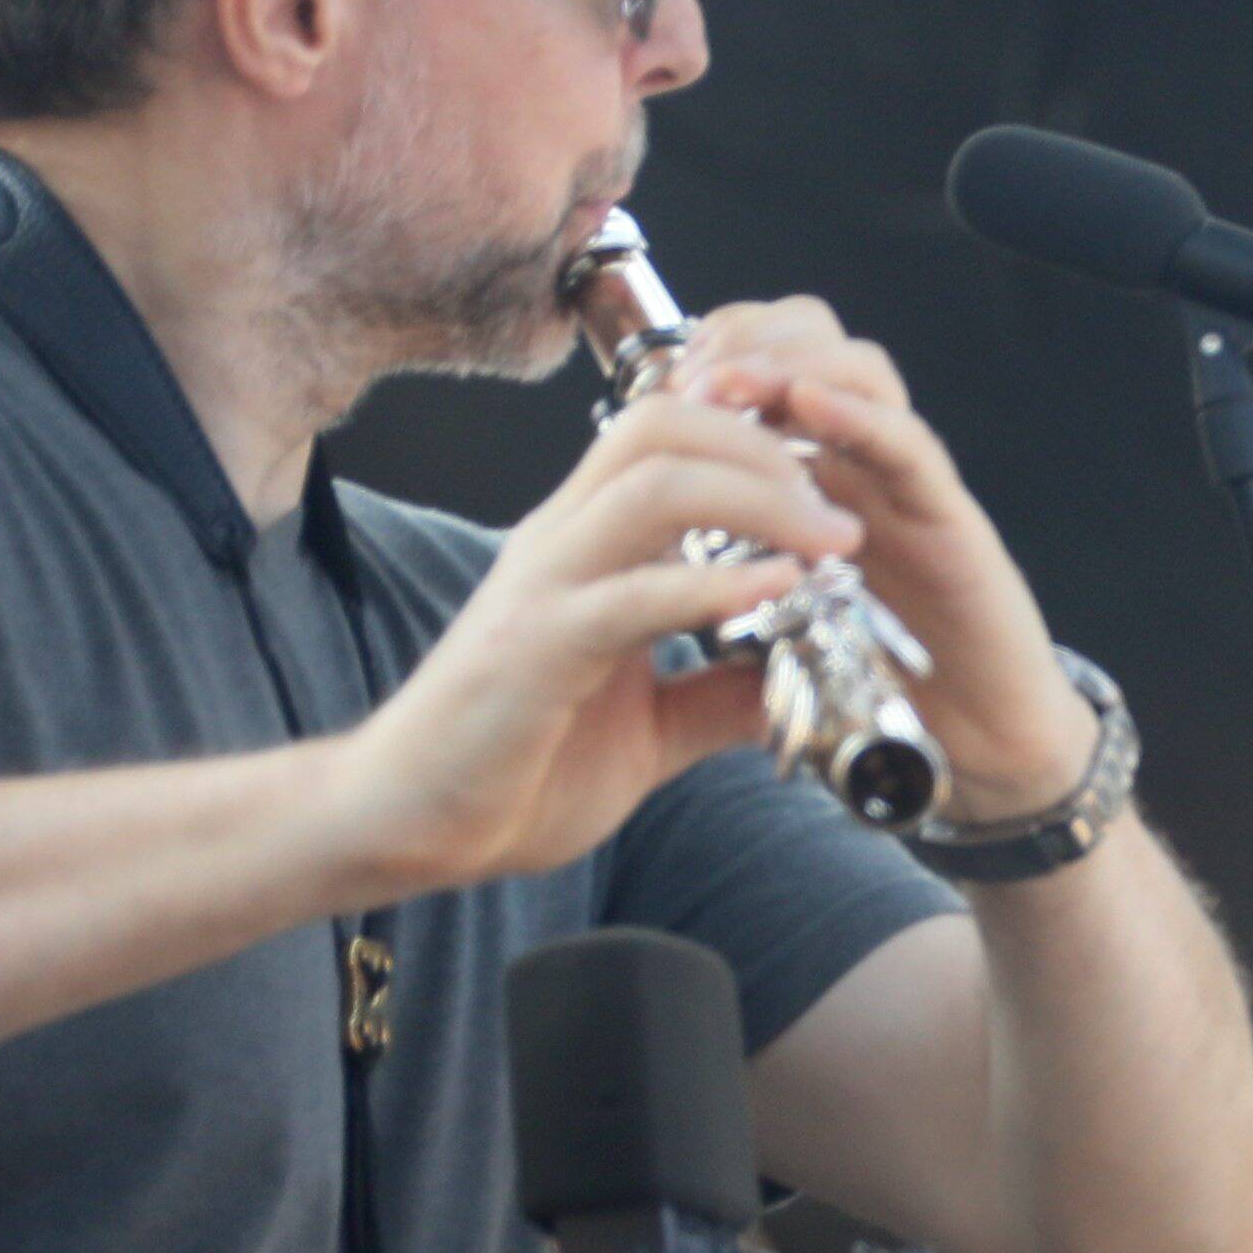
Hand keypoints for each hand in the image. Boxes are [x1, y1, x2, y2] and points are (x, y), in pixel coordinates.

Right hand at [331, 388, 808, 890]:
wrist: (409, 826)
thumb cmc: (515, 770)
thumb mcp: (650, 730)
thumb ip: (719, 697)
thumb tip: (797, 686)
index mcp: (586, 546)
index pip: (670, 437)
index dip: (756, 439)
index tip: (833, 485)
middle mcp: (562, 543)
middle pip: (666, 427)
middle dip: (768, 448)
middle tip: (843, 508)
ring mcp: (544, 588)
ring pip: (652, 484)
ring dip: (757, 499)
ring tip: (829, 542)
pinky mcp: (535, 649)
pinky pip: (629, 594)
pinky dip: (708, 586)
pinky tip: (772, 593)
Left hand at [662, 297, 1091, 818]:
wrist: (983, 754)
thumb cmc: (889, 692)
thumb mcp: (782, 621)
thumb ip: (735, 581)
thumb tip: (647, 567)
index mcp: (822, 474)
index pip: (773, 360)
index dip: (716, 347)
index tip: (661, 378)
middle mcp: (866, 463)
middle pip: (817, 337)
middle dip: (746, 335)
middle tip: (690, 374)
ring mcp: (910, 486)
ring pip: (863, 370)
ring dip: (789, 362)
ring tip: (731, 382)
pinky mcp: (952, 523)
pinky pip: (909, 447)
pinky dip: (857, 416)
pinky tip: (807, 406)